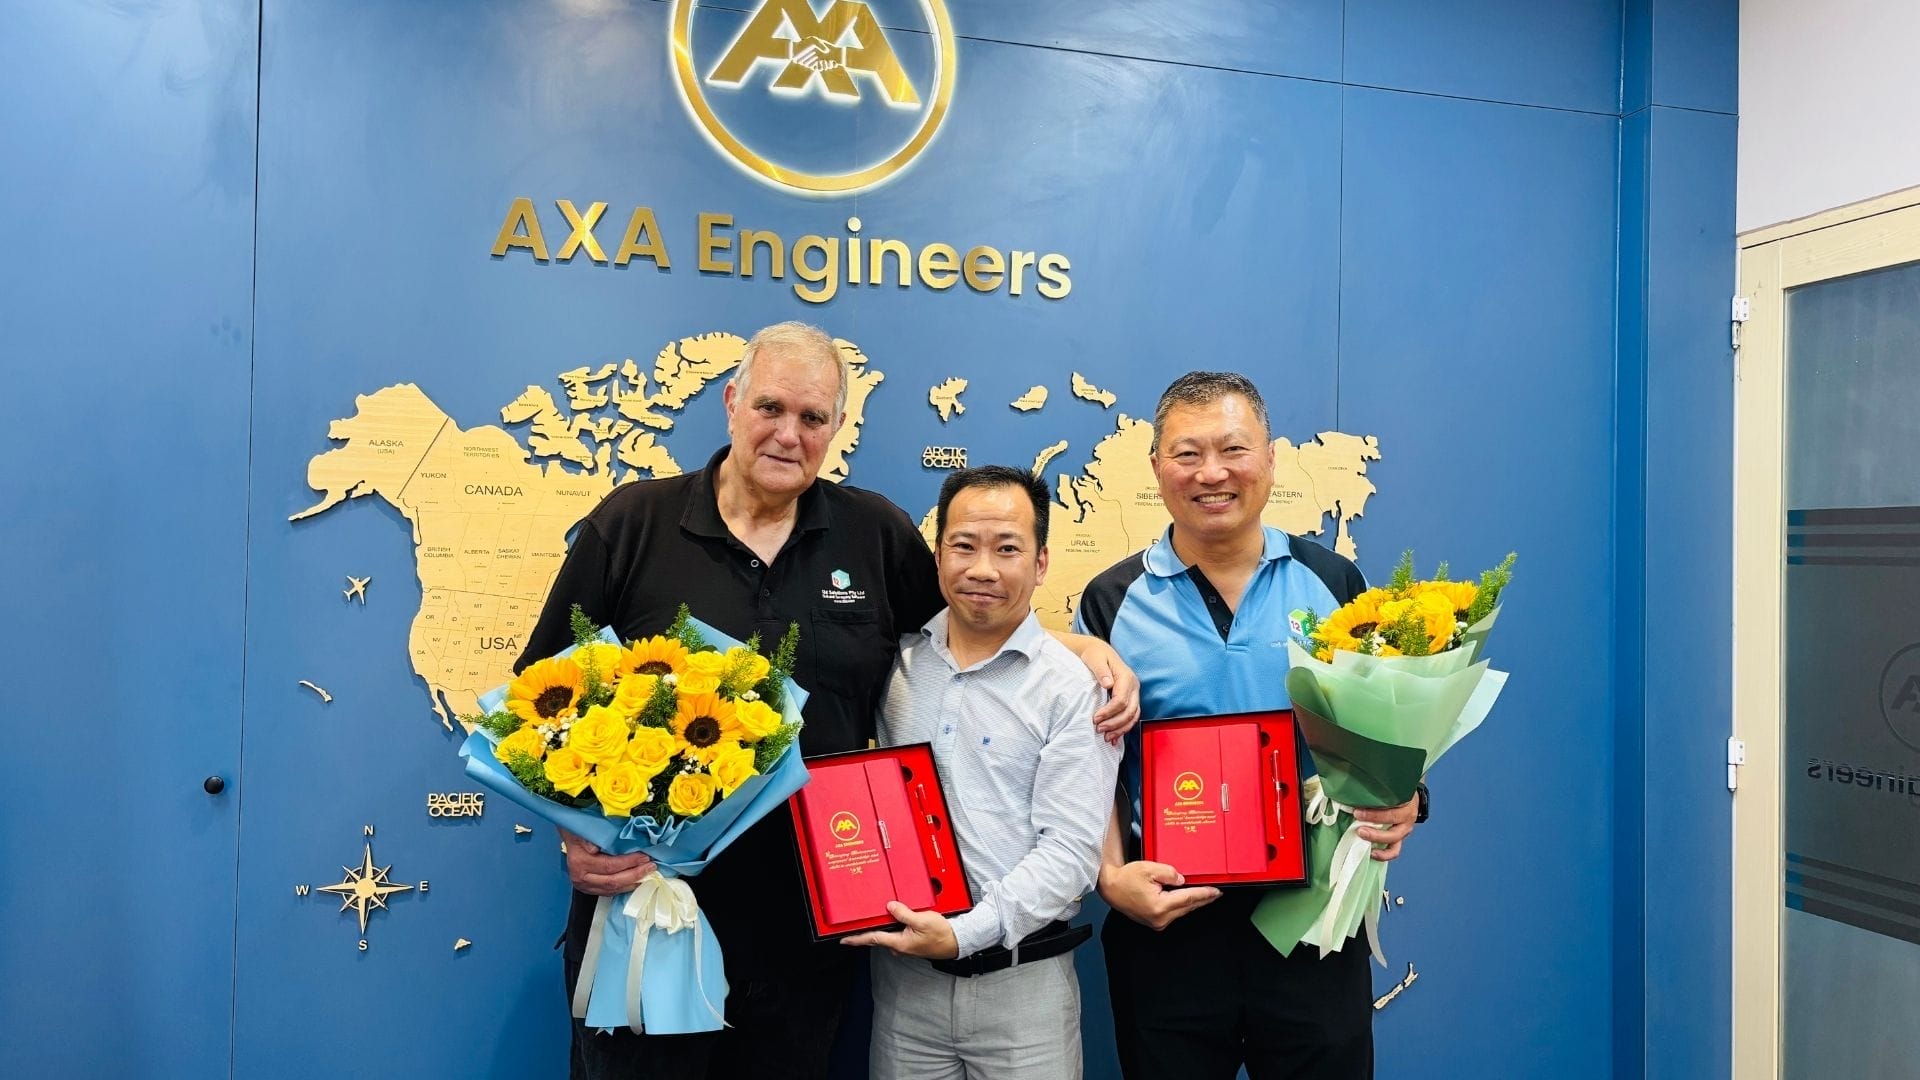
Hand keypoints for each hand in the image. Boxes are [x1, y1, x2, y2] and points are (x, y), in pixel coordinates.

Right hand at [561, 829, 656, 894]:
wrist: (570, 835)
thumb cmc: (579, 829)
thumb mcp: (585, 828)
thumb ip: (592, 837)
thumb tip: (595, 847)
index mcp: (579, 861)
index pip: (609, 866)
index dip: (629, 863)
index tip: (644, 857)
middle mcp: (580, 876)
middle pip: (612, 881)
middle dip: (635, 874)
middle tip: (651, 866)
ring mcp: (583, 885)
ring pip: (612, 889)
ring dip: (632, 883)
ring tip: (647, 874)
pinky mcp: (588, 888)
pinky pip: (609, 891)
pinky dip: (624, 887)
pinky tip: (635, 881)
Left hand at [841, 902, 958, 958]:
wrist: (957, 941)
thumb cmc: (941, 933)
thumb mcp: (922, 920)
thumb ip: (904, 914)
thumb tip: (890, 907)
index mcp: (900, 943)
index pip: (873, 939)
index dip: (857, 939)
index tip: (844, 939)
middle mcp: (900, 947)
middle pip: (878, 938)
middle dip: (867, 931)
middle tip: (855, 925)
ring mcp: (906, 946)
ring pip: (888, 935)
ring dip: (882, 928)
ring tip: (876, 917)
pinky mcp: (912, 943)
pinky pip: (897, 934)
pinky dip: (893, 927)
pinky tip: (894, 919)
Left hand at [1080, 640, 1140, 742]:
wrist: (1099, 652)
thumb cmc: (1095, 655)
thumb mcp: (1095, 658)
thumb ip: (1101, 670)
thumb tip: (1108, 683)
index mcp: (1126, 677)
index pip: (1121, 700)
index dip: (1109, 712)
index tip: (1095, 719)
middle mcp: (1134, 686)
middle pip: (1130, 711)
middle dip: (1115, 723)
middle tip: (1099, 730)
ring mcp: (1133, 694)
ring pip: (1133, 716)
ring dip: (1120, 729)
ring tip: (1106, 738)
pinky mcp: (1130, 700)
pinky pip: (1131, 717)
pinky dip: (1123, 729)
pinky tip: (1115, 739)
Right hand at [1097, 860, 1219, 929]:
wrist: (1110, 888)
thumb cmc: (1125, 878)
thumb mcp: (1149, 869)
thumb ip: (1169, 873)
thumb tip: (1182, 880)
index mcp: (1160, 906)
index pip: (1188, 899)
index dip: (1204, 894)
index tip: (1216, 892)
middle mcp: (1159, 918)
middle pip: (1187, 907)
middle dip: (1202, 899)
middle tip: (1216, 893)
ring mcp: (1157, 922)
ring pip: (1181, 911)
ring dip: (1192, 903)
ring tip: (1204, 895)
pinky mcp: (1154, 922)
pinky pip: (1173, 913)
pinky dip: (1182, 905)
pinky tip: (1187, 899)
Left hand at [1353, 795, 1419, 861]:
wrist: (1408, 798)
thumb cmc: (1394, 792)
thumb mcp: (1388, 789)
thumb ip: (1374, 793)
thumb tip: (1352, 793)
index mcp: (1405, 803)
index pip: (1391, 811)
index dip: (1374, 815)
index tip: (1357, 813)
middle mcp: (1407, 818)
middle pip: (1393, 828)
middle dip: (1375, 831)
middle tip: (1359, 829)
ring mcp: (1404, 830)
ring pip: (1394, 840)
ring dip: (1377, 840)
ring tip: (1362, 838)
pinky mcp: (1400, 839)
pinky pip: (1393, 850)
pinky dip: (1383, 854)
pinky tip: (1371, 853)